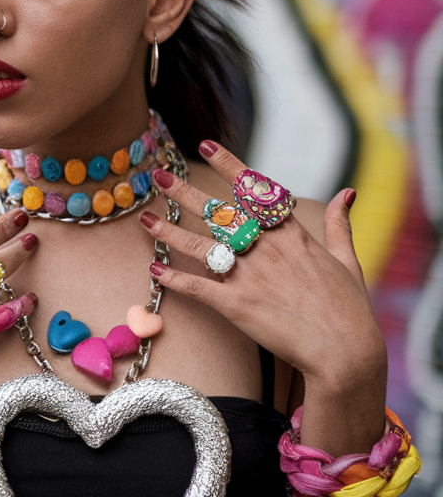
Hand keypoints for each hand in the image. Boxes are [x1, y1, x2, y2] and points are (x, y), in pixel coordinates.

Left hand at [140, 143, 385, 405]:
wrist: (345, 352)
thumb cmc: (350, 310)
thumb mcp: (347, 260)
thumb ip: (340, 224)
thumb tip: (346, 193)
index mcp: (291, 234)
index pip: (253, 190)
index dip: (228, 164)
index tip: (206, 144)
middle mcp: (266, 248)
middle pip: (218, 213)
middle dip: (185, 193)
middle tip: (158, 175)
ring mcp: (249, 276)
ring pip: (200, 246)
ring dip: (169, 232)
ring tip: (145, 218)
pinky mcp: (237, 306)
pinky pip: (198, 287)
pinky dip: (175, 279)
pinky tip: (155, 270)